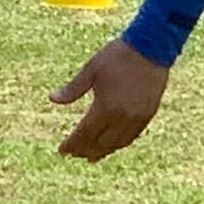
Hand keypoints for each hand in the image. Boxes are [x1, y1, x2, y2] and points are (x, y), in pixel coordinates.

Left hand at [51, 38, 168, 158]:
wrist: (151, 47)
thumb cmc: (117, 56)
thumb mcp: (91, 69)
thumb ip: (72, 88)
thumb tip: (52, 99)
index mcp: (106, 106)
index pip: (85, 133)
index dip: (72, 144)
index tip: (62, 151)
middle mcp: (122, 117)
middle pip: (100, 143)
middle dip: (84, 150)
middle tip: (73, 154)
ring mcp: (138, 118)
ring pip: (117, 143)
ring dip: (102, 152)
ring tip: (90, 156)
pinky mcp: (148, 114)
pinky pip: (131, 137)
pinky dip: (118, 144)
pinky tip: (111, 144)